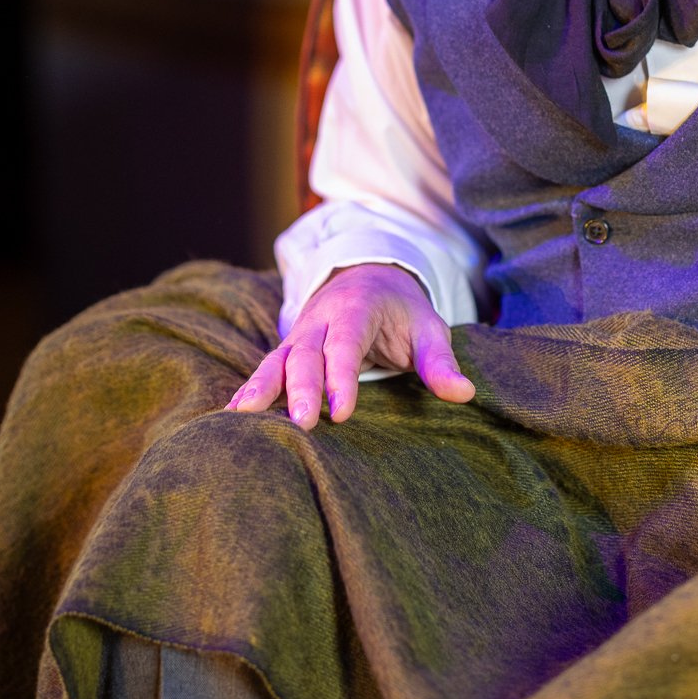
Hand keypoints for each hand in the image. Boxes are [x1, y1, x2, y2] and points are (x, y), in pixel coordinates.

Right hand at [226, 263, 475, 427]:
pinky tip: (233, 414)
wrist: (368, 275)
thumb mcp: (428, 327)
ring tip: (244, 416)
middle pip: (306, 353)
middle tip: (301, 424)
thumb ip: (440, 361)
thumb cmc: (402, 309)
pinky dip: (250, 388)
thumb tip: (464, 393)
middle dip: (301, 388)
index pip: (346, 344)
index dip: (342, 378)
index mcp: (357, 309)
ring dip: (262, 387)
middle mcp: (321, 319)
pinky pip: (268, 368)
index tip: (342, 414)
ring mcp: (300, 333)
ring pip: (278, 359)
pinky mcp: (289, 349)